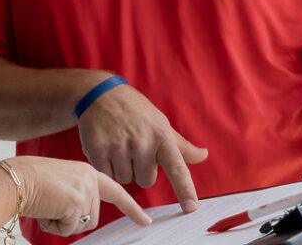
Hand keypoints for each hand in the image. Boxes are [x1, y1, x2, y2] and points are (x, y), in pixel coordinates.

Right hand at [9, 156, 151, 236]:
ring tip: (47, 205)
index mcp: (86, 171)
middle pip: (93, 217)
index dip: (130, 208)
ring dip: (62, 223)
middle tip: (51, 205)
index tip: (145, 220)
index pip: (114, 191)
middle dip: (71, 219)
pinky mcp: (77, 203)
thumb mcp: (61, 181)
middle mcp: (89, 178)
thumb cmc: (29, 181)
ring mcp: (85, 190)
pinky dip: (54, 226)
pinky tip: (45, 210)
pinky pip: (70, 229)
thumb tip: (81, 218)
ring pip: (82, 224)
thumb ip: (77, 192)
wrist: (14, 179)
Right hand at [76, 84, 207, 212]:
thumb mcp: (159, 123)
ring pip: (126, 180)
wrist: (100, 93)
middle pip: (147, 181)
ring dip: (122, 168)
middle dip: (140, 169)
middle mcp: (141, 142)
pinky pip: (107, 175)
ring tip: (118, 144)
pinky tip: (105, 146)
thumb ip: (180, 145)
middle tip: (133, 147)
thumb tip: (204, 156)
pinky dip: (105, 165)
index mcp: (161, 136)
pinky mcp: (97, 150)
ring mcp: (118, 146)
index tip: (191, 208)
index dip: (185, 190)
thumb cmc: (134, 110)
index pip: (177, 168)